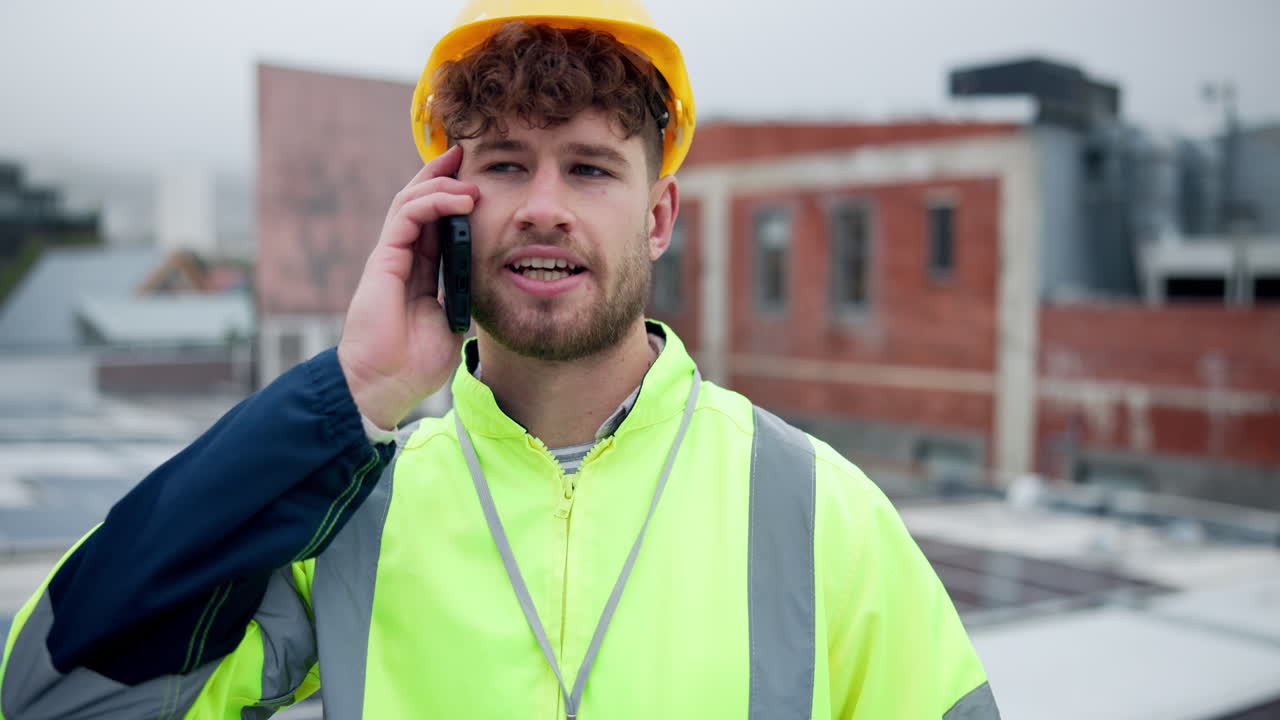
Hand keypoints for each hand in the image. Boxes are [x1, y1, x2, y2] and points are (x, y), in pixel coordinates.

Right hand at [337, 145, 478, 429]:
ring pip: (411, 202)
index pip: (436, 223)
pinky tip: (460, 199)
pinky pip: (407, 217)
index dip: (452, 198)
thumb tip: (487, 289)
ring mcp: (391, 256)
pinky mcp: (384, 259)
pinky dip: (433, 201)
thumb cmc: (414, 364)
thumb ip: (462, 302)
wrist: (385, 385)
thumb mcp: (452, 327)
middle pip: (419, 202)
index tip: (477, 179)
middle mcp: (404, 258)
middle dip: (441, 174)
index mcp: (420, 272)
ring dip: (441, 184)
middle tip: (465, 153)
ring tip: (469, 177)